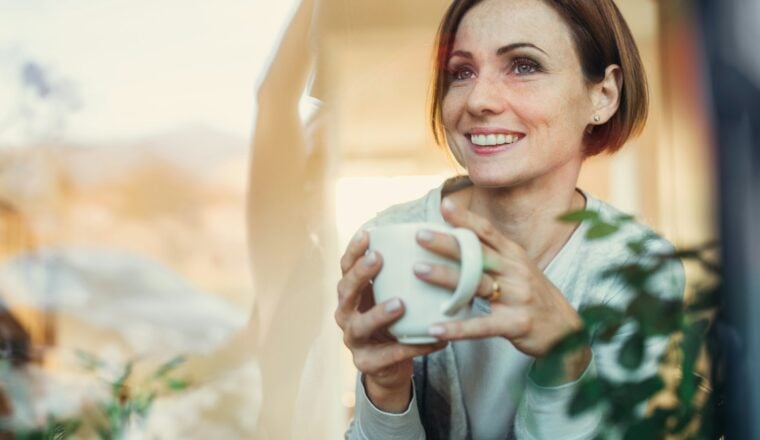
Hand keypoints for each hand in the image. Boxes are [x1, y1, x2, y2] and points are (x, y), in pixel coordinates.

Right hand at [335, 231, 446, 411]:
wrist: (389, 366)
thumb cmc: (394, 321)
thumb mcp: (393, 294)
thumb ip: (402, 273)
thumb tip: (435, 234)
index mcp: (351, 293)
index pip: (346, 267)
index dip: (353, 250)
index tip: (367, 233)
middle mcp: (346, 314)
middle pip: (346, 291)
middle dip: (360, 274)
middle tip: (379, 258)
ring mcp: (353, 340)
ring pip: (360, 326)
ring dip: (378, 313)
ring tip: (400, 304)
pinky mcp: (366, 364)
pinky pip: (388, 355)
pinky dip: (411, 347)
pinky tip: (433, 339)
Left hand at [413, 198, 589, 381]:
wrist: (567, 332)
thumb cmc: (533, 297)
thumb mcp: (518, 270)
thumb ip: (491, 256)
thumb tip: (454, 242)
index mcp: (514, 255)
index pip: (488, 232)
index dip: (466, 218)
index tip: (444, 204)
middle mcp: (516, 271)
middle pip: (478, 254)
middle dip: (448, 243)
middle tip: (419, 235)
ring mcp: (518, 297)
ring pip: (477, 284)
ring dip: (447, 277)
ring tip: (419, 270)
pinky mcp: (517, 324)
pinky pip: (482, 325)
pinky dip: (458, 328)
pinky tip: (435, 328)